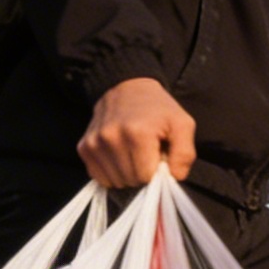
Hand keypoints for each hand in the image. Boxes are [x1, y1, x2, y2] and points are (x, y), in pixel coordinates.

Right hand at [79, 78, 195, 186]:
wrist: (127, 87)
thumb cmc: (158, 109)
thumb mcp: (182, 124)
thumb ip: (185, 154)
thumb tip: (175, 178)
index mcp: (138, 133)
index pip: (146, 177)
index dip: (156, 171)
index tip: (158, 156)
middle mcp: (111, 138)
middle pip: (130, 181)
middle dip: (142, 173)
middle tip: (146, 153)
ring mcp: (94, 143)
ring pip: (115, 182)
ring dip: (126, 174)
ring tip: (133, 152)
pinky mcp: (84, 147)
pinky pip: (99, 177)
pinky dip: (111, 172)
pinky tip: (119, 155)